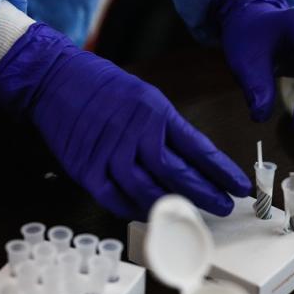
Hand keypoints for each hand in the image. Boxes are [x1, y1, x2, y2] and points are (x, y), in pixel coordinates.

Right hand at [0, 24, 250, 219]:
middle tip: (223, 206)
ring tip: (190, 215)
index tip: (240, 185)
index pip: (198, 148)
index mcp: (155, 112)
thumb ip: (167, 128)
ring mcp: (109, 153)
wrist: (54, 78)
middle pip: (178, 174)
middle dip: (205, 194)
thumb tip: (193, 161)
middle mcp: (135, 134)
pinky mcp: (86, 169)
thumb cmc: (103, 85)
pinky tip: (148, 213)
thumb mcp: (145, 96)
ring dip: (172, 207)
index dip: (222, 171)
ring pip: (148, 191)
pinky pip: (115, 198)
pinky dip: (133, 210)